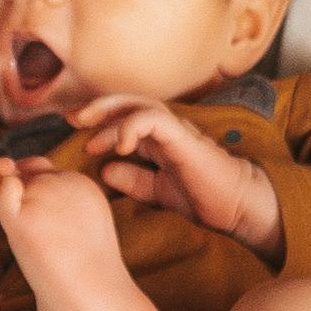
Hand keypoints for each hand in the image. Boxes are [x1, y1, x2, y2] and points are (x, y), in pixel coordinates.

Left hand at [72, 94, 283, 255]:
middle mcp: (166, 129)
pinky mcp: (185, 137)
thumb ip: (134, 181)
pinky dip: (132, 126)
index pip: (124, 118)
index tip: (74, 131)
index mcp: (159, 140)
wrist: (238, 208)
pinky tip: (120, 145)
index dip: (98, 120)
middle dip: (97, 107)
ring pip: (139, 105)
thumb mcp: (159, 192)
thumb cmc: (205, 199)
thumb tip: (105, 171)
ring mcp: (177, 130)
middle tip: (72, 118)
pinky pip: (155, 119)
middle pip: (128, 103)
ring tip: (90, 133)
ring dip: (110, 116)